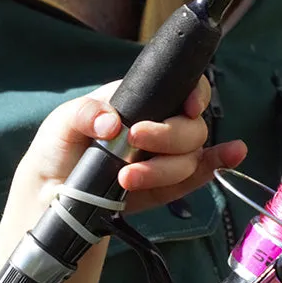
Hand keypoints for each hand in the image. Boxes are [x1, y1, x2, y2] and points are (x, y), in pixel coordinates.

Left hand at [4, 77, 245, 227]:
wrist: (50, 196)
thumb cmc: (57, 149)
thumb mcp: (60, 123)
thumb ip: (83, 114)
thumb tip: (112, 122)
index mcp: (137, 101)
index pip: (178, 86)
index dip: (193, 91)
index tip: (187, 104)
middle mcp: (157, 125)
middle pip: (190, 125)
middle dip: (167, 136)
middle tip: (135, 140)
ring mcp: (162, 157)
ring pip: (190, 157)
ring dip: (163, 168)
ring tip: (124, 177)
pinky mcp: (164, 187)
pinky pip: (196, 177)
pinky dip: (215, 168)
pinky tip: (231, 156)